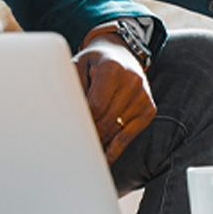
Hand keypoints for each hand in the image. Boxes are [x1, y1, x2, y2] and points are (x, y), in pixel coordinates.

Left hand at [74, 34, 156, 163]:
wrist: (122, 53)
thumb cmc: (95, 63)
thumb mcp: (78, 66)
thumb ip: (70, 88)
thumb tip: (63, 117)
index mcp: (112, 69)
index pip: (95, 107)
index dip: (81, 123)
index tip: (68, 135)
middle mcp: (132, 81)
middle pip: (106, 122)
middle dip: (89, 137)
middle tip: (72, 152)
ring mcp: (143, 96)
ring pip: (116, 132)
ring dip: (100, 146)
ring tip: (82, 158)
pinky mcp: (149, 109)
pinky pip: (129, 136)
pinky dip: (114, 149)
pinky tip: (102, 160)